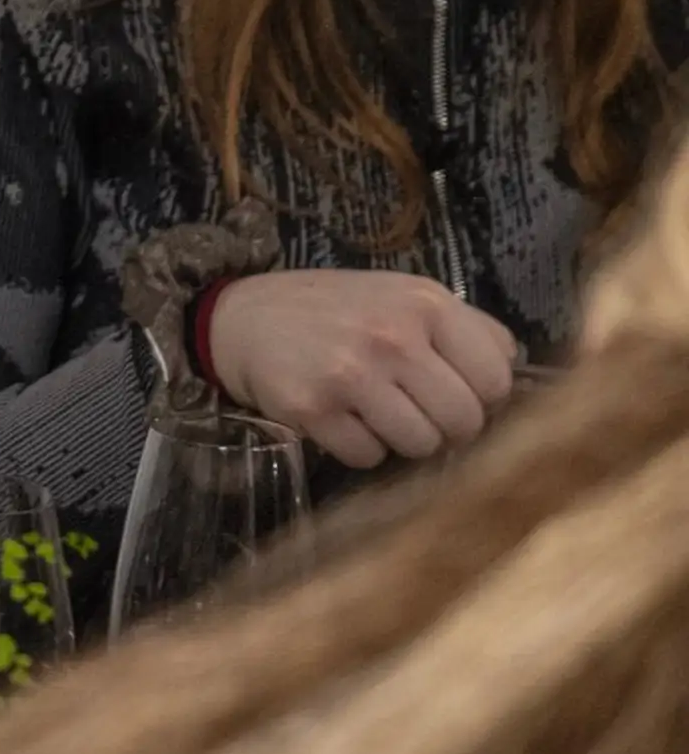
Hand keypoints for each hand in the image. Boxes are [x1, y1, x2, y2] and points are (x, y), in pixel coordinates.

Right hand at [204, 269, 518, 469]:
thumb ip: (464, 329)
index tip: (454, 393)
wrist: (241, 317)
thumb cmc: (335, 311)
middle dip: (446, 428)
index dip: (482, 398)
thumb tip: (513, 374)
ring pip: (420, 445)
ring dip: (403, 440)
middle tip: (417, 413)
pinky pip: (368, 457)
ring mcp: (349, 373)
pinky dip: (359, 448)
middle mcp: (391, 335)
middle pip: (463, 420)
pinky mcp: (311, 408)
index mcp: (425, 304)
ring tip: (378, 414)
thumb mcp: (403, 296)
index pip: (496, 379)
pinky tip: (341, 419)